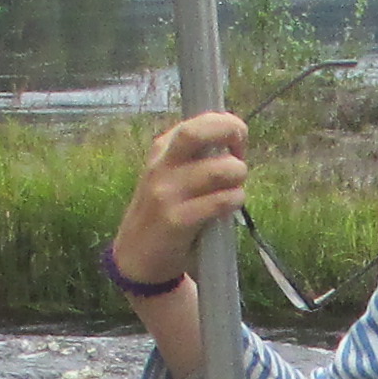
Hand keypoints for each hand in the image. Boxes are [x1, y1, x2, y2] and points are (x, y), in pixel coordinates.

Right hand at [112, 110, 249, 292]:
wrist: (136, 256)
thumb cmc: (165, 212)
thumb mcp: (172, 176)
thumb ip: (197, 158)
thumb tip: (237, 143)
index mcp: (162, 149)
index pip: (199, 122)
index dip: (226, 126)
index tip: (237, 143)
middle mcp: (161, 166)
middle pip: (197, 132)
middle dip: (230, 134)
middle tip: (241, 155)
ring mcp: (166, 193)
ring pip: (218, 169)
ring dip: (237, 178)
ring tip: (234, 190)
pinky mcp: (176, 220)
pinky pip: (218, 202)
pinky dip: (233, 201)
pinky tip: (230, 207)